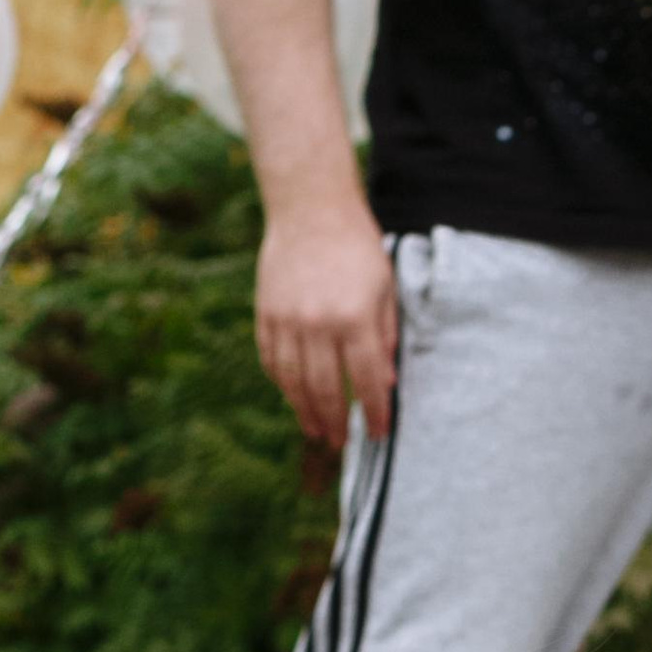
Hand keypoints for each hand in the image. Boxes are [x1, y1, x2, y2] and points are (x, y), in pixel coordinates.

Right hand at [255, 199, 398, 449]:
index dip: (375, 412)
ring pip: (294, 381)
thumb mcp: (385, 288)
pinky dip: (282, 383)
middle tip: (342, 444)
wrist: (310, 208)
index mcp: (355, 317)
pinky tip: (293, 397)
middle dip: (337, 422)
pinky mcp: (266, 314)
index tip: (380, 433)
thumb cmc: (356, 247)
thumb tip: (385, 382)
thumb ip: (385, 335)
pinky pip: (272, 360)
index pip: (366, 380)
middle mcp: (319, 323)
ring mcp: (288, 320)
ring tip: (316, 431)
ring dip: (305, 412)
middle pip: (327, 389)